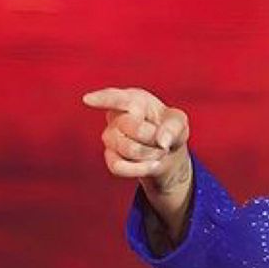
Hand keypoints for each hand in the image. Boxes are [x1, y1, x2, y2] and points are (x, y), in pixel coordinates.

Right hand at [81, 87, 192, 229]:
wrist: (166, 151)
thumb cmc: (169, 128)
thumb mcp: (180, 122)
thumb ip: (174, 127)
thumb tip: (161, 141)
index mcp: (133, 100)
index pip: (116, 98)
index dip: (102, 99)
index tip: (88, 99)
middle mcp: (117, 116)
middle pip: (130, 127)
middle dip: (153, 137)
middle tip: (163, 140)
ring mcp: (110, 137)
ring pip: (127, 148)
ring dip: (150, 154)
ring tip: (158, 151)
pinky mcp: (110, 156)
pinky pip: (118, 166)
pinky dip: (140, 169)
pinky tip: (151, 165)